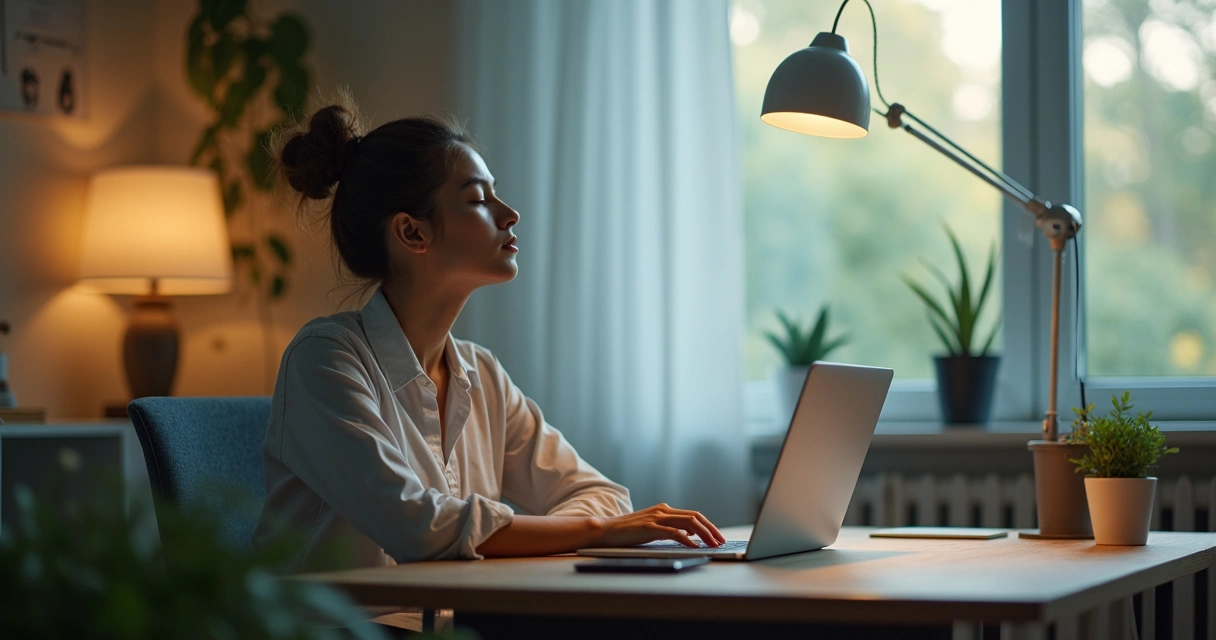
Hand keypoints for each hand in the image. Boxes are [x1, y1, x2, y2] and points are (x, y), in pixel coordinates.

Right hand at [593, 503, 726, 548]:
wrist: (605, 530)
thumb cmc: (627, 532)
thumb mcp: (652, 528)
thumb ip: (669, 528)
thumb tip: (690, 535)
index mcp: (664, 509)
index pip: (693, 515)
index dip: (708, 525)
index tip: (718, 536)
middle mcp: (662, 510)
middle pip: (695, 517)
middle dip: (711, 530)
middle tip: (721, 541)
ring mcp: (656, 517)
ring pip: (688, 523)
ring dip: (704, 534)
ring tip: (712, 545)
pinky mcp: (649, 527)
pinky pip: (674, 532)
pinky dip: (687, 540)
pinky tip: (694, 547)